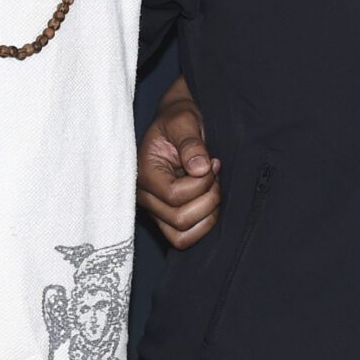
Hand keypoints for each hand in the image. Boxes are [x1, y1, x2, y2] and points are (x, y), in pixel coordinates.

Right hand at [139, 77, 220, 247]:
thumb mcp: (184, 120)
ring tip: (212, 187)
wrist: (176, 126)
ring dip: (208, 214)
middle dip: (208, 198)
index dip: (201, 184)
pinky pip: (183, 239)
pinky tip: (210, 201)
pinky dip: (203, 226)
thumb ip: (190, 142)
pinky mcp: (166, 219)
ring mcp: (154, 211)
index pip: (175, 195)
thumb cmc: (178, 121)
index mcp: (144, 172)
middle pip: (180, 219)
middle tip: (214, 175)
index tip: (212, 162)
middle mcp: (145, 197)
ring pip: (182, 236)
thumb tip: (200, 168)